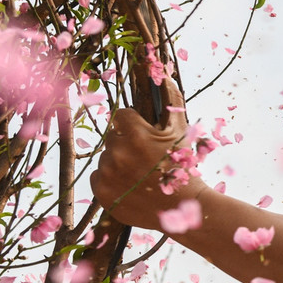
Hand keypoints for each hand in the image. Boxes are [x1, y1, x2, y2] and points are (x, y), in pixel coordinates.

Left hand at [90, 108, 204, 228]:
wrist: (183, 207)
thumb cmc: (184, 167)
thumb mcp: (181, 131)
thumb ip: (172, 100)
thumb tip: (166, 76)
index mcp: (135, 134)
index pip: (121, 115)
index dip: (134, 124)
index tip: (144, 135)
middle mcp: (117, 153)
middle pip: (112, 137)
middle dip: (126, 144)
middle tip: (145, 158)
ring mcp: (107, 174)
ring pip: (106, 158)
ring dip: (118, 162)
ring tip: (139, 174)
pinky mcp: (102, 194)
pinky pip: (98, 177)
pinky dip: (110, 180)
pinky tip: (130, 186)